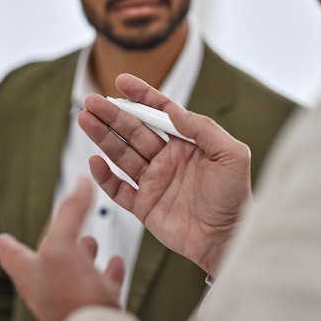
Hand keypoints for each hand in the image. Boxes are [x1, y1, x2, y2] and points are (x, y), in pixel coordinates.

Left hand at [0, 178, 124, 320]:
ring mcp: (70, 297)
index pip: (10, 252)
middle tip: (58, 230)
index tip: (2, 237)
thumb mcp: (62, 243)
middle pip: (46, 259)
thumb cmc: (69, 296)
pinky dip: (109, 271)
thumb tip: (80, 183)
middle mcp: (46, 286)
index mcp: (29, 271)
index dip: (7, 242)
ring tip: (91, 242)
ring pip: (75, 271)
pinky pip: (102, 284)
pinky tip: (116, 263)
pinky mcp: (93, 304)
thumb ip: (70, 212)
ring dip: (83, 254)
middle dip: (55, 241)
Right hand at [77, 73, 252, 276]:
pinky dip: (105, 177)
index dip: (141, 96)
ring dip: (103, 137)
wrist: (229, 239)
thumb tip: (174, 110)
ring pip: (121, 154)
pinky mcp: (144, 206)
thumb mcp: (232, 155)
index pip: (159, 113)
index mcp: (186, 143)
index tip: (121, 81)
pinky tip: (95, 162)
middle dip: (112, 114)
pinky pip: (119, 189)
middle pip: (133, 130)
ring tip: (85, 120)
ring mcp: (154, 181)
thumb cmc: (236, 197)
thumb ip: (204, 129)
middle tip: (91, 100)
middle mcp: (167, 158)